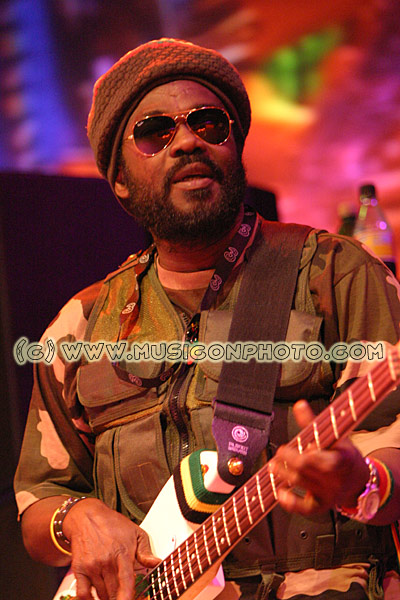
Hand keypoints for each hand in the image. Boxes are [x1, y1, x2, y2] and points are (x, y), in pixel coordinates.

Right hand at [62, 498, 158, 599]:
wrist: (87, 517)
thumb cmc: (113, 525)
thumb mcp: (135, 532)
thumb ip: (146, 551)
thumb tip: (157, 563)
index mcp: (122, 553)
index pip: (126, 581)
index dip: (128, 597)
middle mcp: (106, 561)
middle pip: (114, 592)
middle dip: (120, 598)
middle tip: (125, 596)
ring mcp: (91, 566)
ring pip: (101, 594)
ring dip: (109, 597)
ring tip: (115, 594)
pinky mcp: (79, 569)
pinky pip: (82, 593)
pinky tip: (96, 599)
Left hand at [269, 400, 369, 514]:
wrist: (360, 482)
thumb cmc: (345, 455)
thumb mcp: (336, 437)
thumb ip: (314, 422)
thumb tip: (299, 405)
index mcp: (342, 459)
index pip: (326, 459)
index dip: (310, 453)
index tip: (300, 445)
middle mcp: (335, 478)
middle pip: (307, 469)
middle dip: (289, 459)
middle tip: (280, 451)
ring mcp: (328, 493)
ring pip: (302, 483)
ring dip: (283, 473)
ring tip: (273, 465)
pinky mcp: (322, 505)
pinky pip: (305, 508)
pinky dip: (290, 503)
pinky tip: (280, 493)